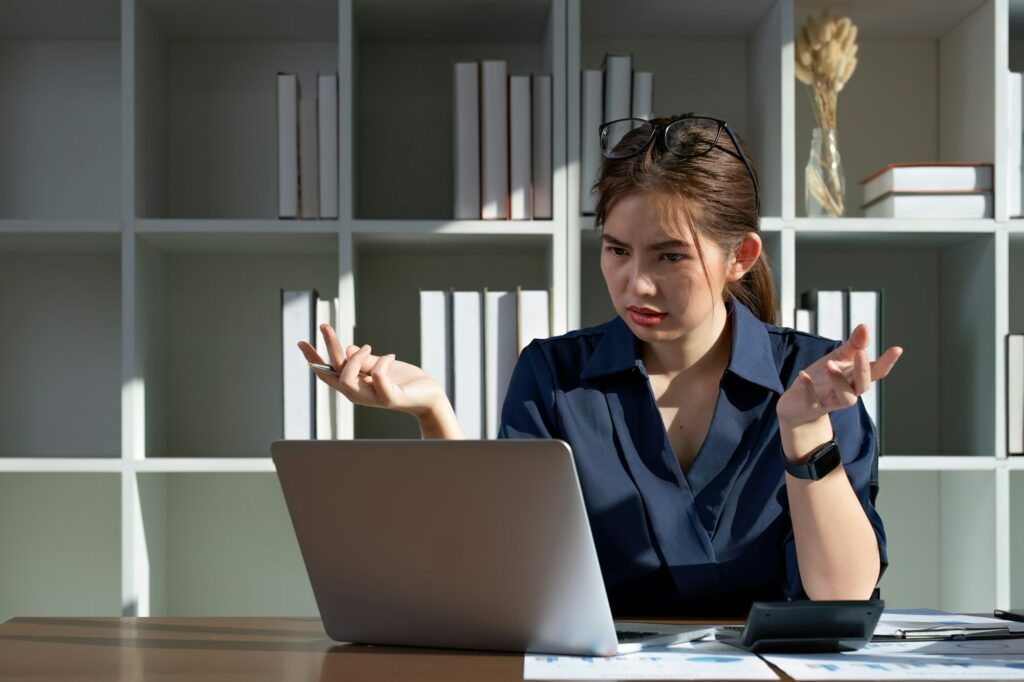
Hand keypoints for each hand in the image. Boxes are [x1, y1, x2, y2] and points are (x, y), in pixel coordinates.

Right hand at [296, 323, 446, 416]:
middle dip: (327, 347)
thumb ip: (364, 360)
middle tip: (325, 326)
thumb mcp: (381, 365)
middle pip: (334, 372)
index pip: (328, 373)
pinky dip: (382, 362)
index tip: (301, 341)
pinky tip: (391, 356)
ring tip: (370, 347)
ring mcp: (373, 398)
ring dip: (356, 357)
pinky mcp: (389, 398)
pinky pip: (377, 377)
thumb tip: (347, 348)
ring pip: (347, 378)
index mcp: (355, 385)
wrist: (429, 397)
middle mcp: (359, 394)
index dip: (313, 358)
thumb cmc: (405, 381)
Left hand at [776, 324, 902, 427]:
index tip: (897, 349)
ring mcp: (830, 401)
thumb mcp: (838, 358)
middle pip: (863, 385)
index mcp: (855, 378)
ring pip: (845, 397)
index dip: (887, 362)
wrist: (798, 404)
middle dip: (863, 370)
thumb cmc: (823, 378)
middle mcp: (848, 391)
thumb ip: (852, 345)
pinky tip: (803, 374)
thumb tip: (865, 326)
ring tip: (830, 364)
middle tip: (861, 353)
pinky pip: (812, 400)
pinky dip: (808, 388)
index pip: (876, 371)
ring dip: (839, 380)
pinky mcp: (811, 407)